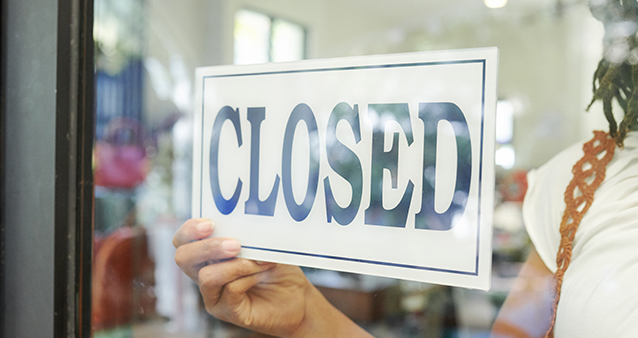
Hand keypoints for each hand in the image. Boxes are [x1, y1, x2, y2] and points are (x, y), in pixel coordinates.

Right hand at [173, 218, 372, 337]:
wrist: (298, 299)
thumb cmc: (279, 269)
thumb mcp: (265, 245)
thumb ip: (251, 234)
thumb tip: (247, 220)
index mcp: (208, 254)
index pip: (182, 240)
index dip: (189, 230)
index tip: (210, 223)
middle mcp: (205, 274)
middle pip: (183, 258)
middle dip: (207, 247)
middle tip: (235, 244)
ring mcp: (214, 295)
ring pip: (206, 276)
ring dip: (237, 265)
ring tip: (261, 261)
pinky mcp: (227, 311)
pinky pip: (230, 291)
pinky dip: (248, 278)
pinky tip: (264, 272)